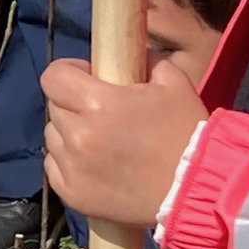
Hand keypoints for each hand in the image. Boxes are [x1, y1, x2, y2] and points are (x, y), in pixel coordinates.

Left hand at [42, 57, 206, 228]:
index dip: (68, 72)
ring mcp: (71, 168)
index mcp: (97, 104)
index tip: (87, 76)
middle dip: (74, 103)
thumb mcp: (173, 82)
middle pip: (55, 107)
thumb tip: (127, 55)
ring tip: (100, 139)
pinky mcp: (71, 193)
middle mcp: (77, 136)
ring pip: (53, 137)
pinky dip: (68, 161)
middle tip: (102, 111)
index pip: (53, 77)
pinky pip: (54, 166)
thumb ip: (144, 62)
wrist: (195, 188)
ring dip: (70, 132)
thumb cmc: (186, 132)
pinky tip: (94, 162)